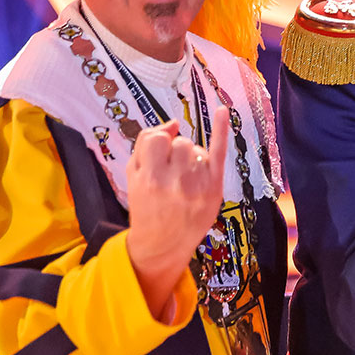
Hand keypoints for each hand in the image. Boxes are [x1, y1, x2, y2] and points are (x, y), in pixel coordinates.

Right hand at [126, 122, 228, 320]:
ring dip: (191, 158)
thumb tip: (172, 123)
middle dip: (175, 154)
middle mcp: (176, 180)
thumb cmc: (146, 206)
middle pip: (180, 143)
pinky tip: (221, 111)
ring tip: (185, 179)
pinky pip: (219, 152)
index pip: (156, 138)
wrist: (162, 243)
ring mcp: (198, 184)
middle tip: (171, 174)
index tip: (158, 157)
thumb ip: (145, 146)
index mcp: (150, 177)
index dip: (157, 145)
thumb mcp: (133, 177)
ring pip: (197, 148)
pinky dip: (221, 130)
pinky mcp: (214, 188)